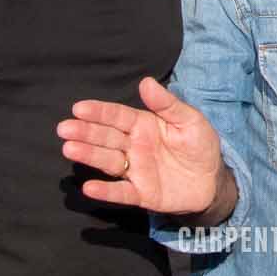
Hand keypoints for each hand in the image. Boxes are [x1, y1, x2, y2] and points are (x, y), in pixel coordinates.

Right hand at [56, 77, 225, 214]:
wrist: (212, 181)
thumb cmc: (199, 145)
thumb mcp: (190, 120)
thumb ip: (168, 104)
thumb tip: (146, 82)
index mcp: (143, 125)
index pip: (117, 116)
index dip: (99, 112)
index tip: (79, 108)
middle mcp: (133, 146)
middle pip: (106, 137)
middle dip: (85, 132)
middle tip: (64, 128)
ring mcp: (135, 170)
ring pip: (108, 161)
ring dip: (89, 155)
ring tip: (69, 149)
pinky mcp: (141, 193)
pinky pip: (121, 192)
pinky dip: (106, 191)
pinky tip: (89, 187)